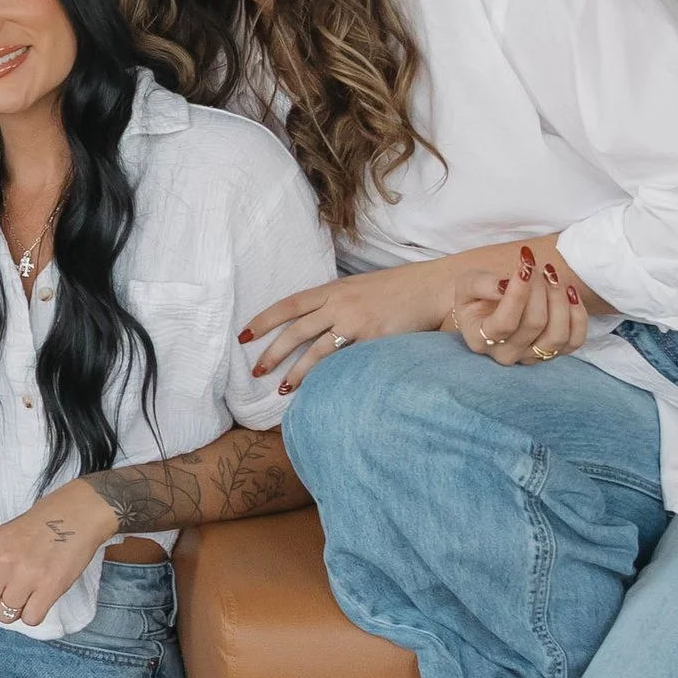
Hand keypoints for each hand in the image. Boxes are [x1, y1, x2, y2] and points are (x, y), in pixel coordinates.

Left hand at [0, 478, 114, 628]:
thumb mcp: (1, 538)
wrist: (75, 515)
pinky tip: (40, 598)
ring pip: (6, 616)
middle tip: (6, 599)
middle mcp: (2, 561)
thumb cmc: (38, 528)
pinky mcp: (50, 586)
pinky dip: (34, 614)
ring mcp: (26, 574)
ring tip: (28, 592)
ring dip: (15, 611)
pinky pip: (31, 619)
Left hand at [248, 262, 454, 392]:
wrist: (434, 287)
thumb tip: (312, 319)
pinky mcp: (375, 340)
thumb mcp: (358, 287)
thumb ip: (334, 301)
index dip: (263, 321)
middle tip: (256, 371)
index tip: (243, 336)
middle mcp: (340, 304)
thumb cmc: (396, 289)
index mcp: (332, 289)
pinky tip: (322, 389)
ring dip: (297, 372)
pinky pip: (346, 362)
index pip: (288, 305)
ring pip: (316, 350)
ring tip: (283, 390)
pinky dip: (331, 377)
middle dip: (272, 352)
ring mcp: (357, 322)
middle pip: (295, 330)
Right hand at [447, 246, 588, 366]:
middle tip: (537, 266)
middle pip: (534, 325)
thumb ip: (482, 285)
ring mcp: (531, 356)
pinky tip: (569, 293)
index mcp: (479, 339)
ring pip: (557, 336)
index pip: (505, 323)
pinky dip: (578, 316)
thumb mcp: (467, 284)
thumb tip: (505, 285)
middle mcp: (505, 354)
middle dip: (540, 290)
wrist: (483, 307)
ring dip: (560, 301)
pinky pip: (575, 340)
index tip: (525, 266)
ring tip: (553, 276)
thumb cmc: (474, 295)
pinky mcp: (553, 353)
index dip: (518, 294)